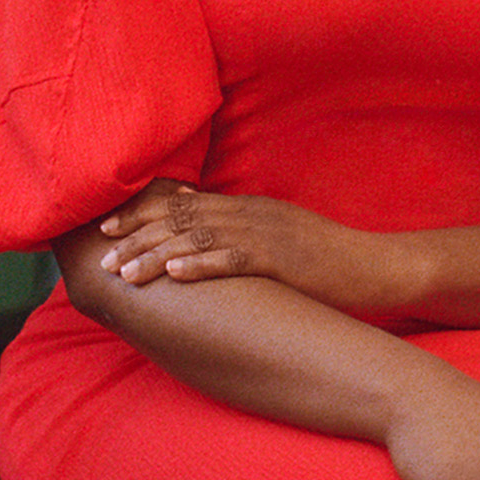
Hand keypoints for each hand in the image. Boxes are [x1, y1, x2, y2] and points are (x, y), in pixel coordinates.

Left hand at [93, 182, 398, 317]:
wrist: (377, 266)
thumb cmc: (327, 261)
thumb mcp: (278, 238)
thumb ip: (239, 233)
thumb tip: (196, 231)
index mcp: (248, 208)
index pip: (183, 205)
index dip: (142, 215)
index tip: (108, 228)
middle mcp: (251, 214)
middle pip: (181, 218)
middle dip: (138, 234)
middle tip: (102, 250)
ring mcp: (267, 234)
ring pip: (198, 238)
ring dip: (156, 254)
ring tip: (124, 270)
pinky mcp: (283, 259)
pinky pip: (234, 259)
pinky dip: (200, 265)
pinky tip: (174, 273)